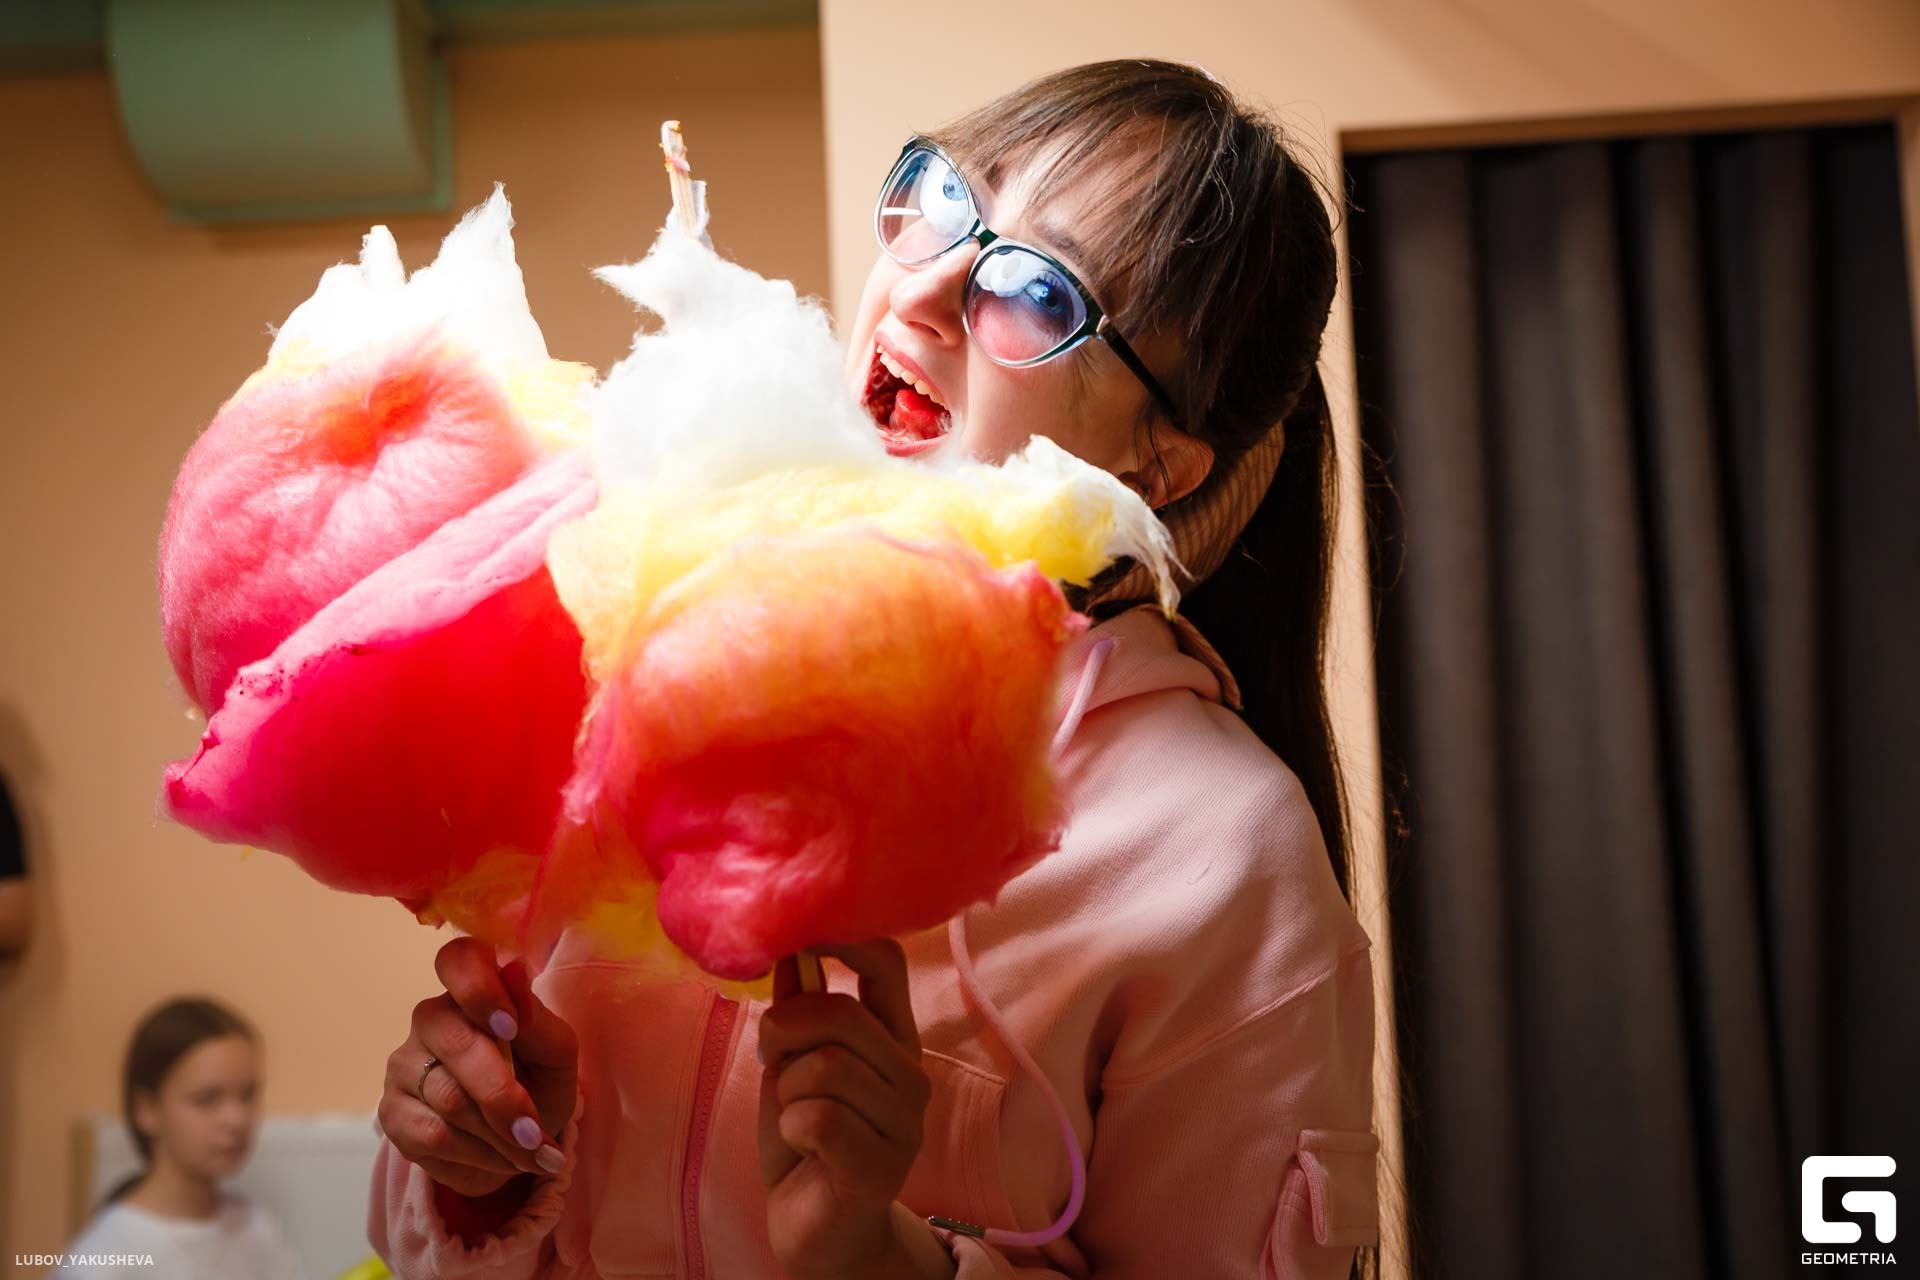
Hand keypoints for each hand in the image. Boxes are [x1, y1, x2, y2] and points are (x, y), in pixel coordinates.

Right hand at [378, 937, 579, 1197]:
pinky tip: (500, 1159)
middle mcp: (432, 1018)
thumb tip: (515, 969)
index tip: (511, 1026)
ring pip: (449, 1098)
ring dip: (499, 1135)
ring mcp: (405, 1064)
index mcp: (475, 989)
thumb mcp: (554, 1055)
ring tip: (532, 1152)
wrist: (517, 1143)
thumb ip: (537, 1018)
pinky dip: (479, 1155)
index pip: (459, 960)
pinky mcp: (391, 1112)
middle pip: (458, 1044)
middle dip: (504, 1096)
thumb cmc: (538, 1083)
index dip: (479, 989)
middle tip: (536, 1134)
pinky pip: (434, 1135)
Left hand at [757, 940, 936, 1279]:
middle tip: (775, 1063)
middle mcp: (910, 1073)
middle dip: (785, 1032)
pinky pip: (819, 1117)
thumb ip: (798, 1012)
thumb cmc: (806, 1143)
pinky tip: (802, 1146)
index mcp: (893, 1039)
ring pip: (826, 1067)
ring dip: (787, 1090)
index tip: (800, 940)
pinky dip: (791, 1126)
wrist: (816, 1232)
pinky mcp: (882, 1165)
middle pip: (840, 1014)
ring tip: (794, 1114)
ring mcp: (904, 1122)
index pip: (888, 964)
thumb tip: (786, 948)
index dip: (844, 939)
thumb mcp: (793, 1066)